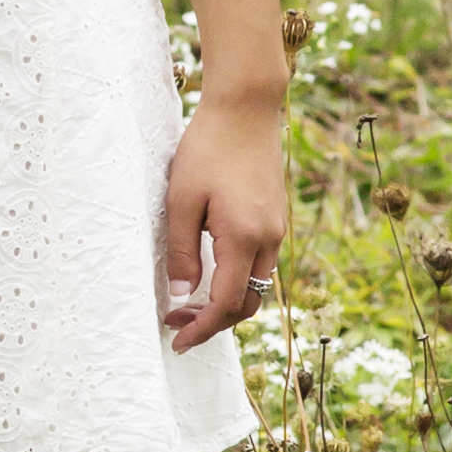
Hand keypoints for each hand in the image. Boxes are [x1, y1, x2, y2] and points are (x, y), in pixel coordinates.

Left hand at [162, 90, 286, 349]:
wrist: (245, 109)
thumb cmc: (208, 148)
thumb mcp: (182, 200)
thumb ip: (182, 251)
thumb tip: (182, 295)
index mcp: (244, 238)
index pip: (227, 303)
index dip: (202, 329)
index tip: (177, 342)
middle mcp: (268, 240)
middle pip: (248, 303)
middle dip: (213, 322)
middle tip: (176, 323)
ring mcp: (276, 229)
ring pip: (257, 286)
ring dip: (226, 302)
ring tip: (188, 302)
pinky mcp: (275, 218)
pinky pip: (260, 265)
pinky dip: (237, 281)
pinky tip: (211, 273)